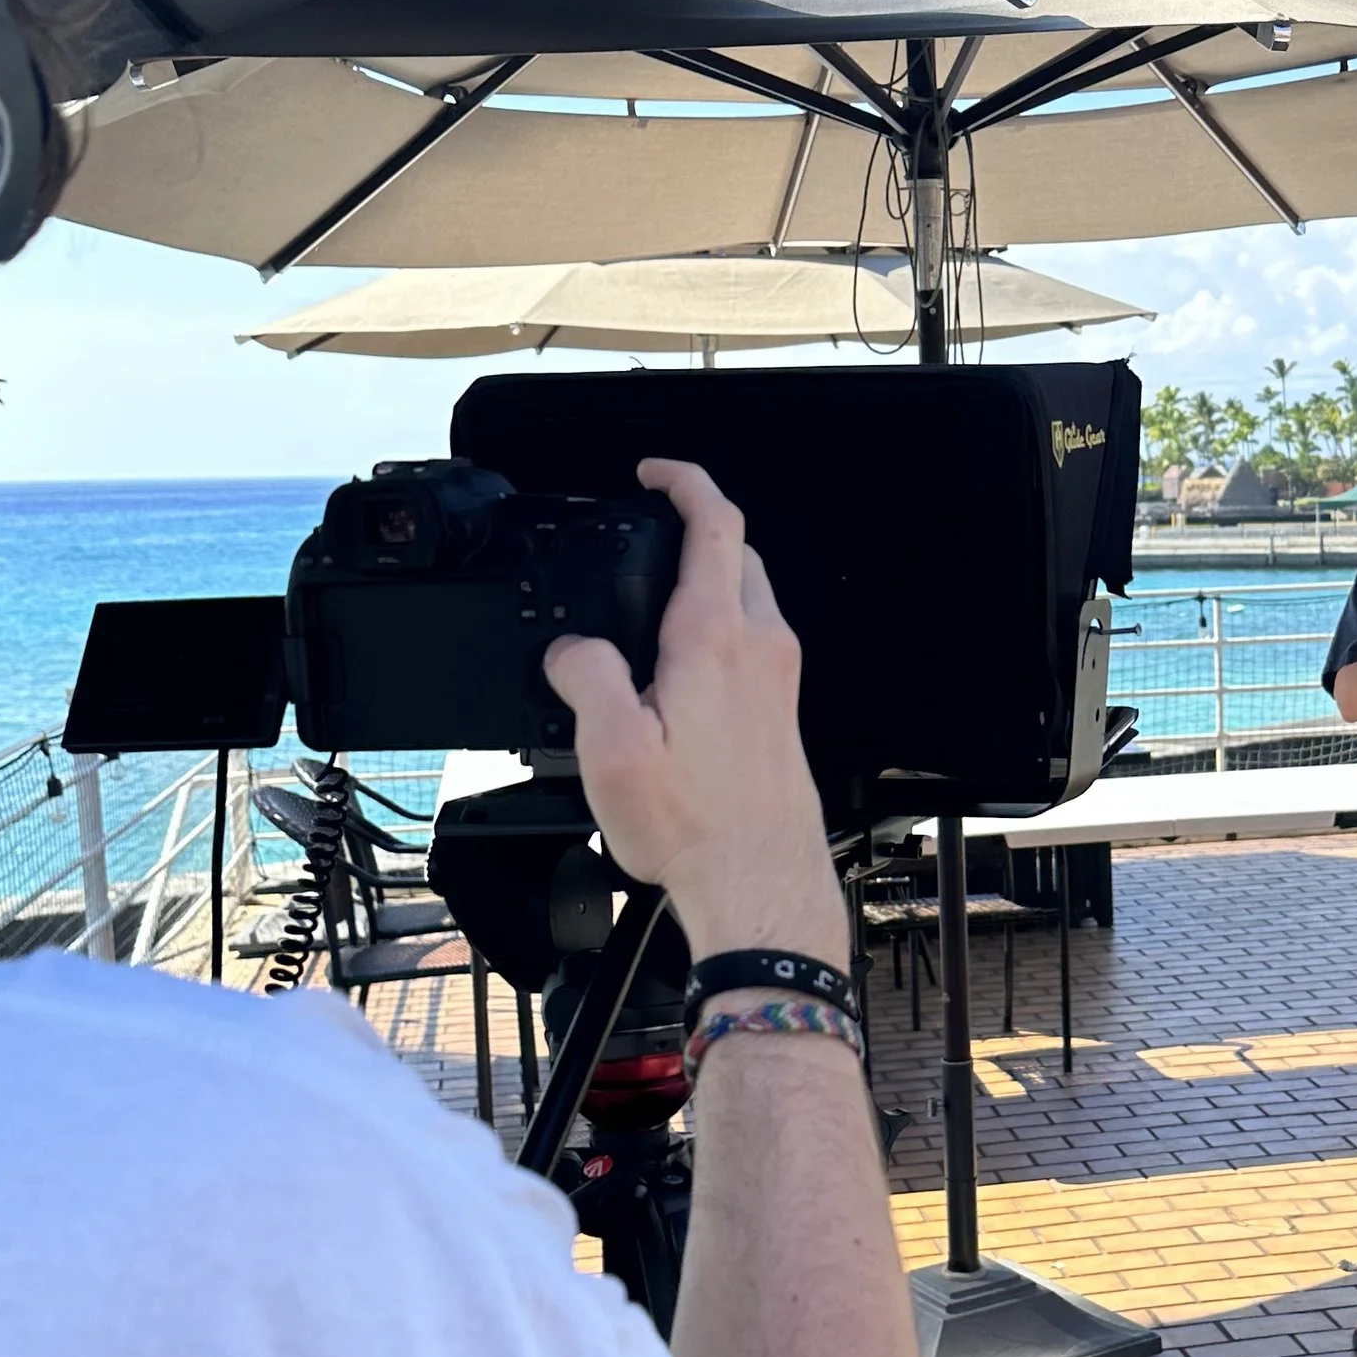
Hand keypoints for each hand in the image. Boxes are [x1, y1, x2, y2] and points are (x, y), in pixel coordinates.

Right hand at [543, 460, 846, 963]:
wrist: (758, 883)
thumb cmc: (695, 827)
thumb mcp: (610, 750)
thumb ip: (586, 678)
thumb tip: (573, 649)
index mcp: (715, 640)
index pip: (715, 524)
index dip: (684, 481)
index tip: (654, 473)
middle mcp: (760, 650)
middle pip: (738, 555)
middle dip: (695, 530)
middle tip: (651, 533)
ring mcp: (779, 681)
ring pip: (749, 599)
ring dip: (708, 585)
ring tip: (653, 608)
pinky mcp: (783, 713)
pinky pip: (753, 646)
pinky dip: (719, 632)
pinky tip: (679, 673)